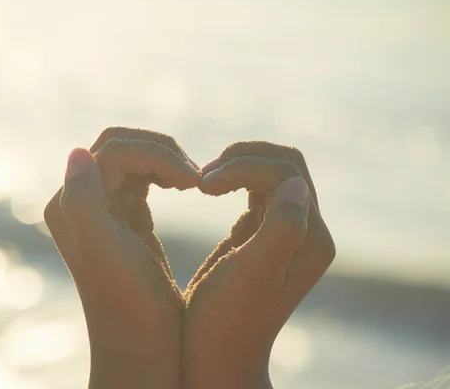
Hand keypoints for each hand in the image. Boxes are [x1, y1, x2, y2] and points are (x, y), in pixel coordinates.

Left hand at [43, 127, 199, 388]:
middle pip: (121, 147)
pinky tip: (186, 186)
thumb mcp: (106, 250)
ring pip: (134, 159)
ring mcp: (104, 210)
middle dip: (161, 152)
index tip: (193, 180)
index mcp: (72, 205)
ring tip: (193, 182)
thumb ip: (83, 199)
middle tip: (195, 177)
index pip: (114, 151)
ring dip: (166, 162)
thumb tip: (77, 151)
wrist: (143, 345)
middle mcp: (81, 202)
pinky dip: (166, 174)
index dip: (157, 155)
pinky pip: (143, 179)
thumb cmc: (131, 304)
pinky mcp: (126, 219)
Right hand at [181, 141, 335, 388]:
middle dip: (243, 159)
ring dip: (235, 166)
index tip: (204, 185)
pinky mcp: (260, 232)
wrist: (215, 353)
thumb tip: (295, 182)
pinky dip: (231, 179)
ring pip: (269, 172)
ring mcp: (284, 230)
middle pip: (284, 165)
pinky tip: (207, 190)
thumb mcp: (254, 273)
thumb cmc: (227, 319)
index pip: (286, 173)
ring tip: (202, 182)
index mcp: (310, 239)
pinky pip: (254, 189)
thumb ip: (283, 225)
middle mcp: (305, 231)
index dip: (245, 167)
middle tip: (203, 177)